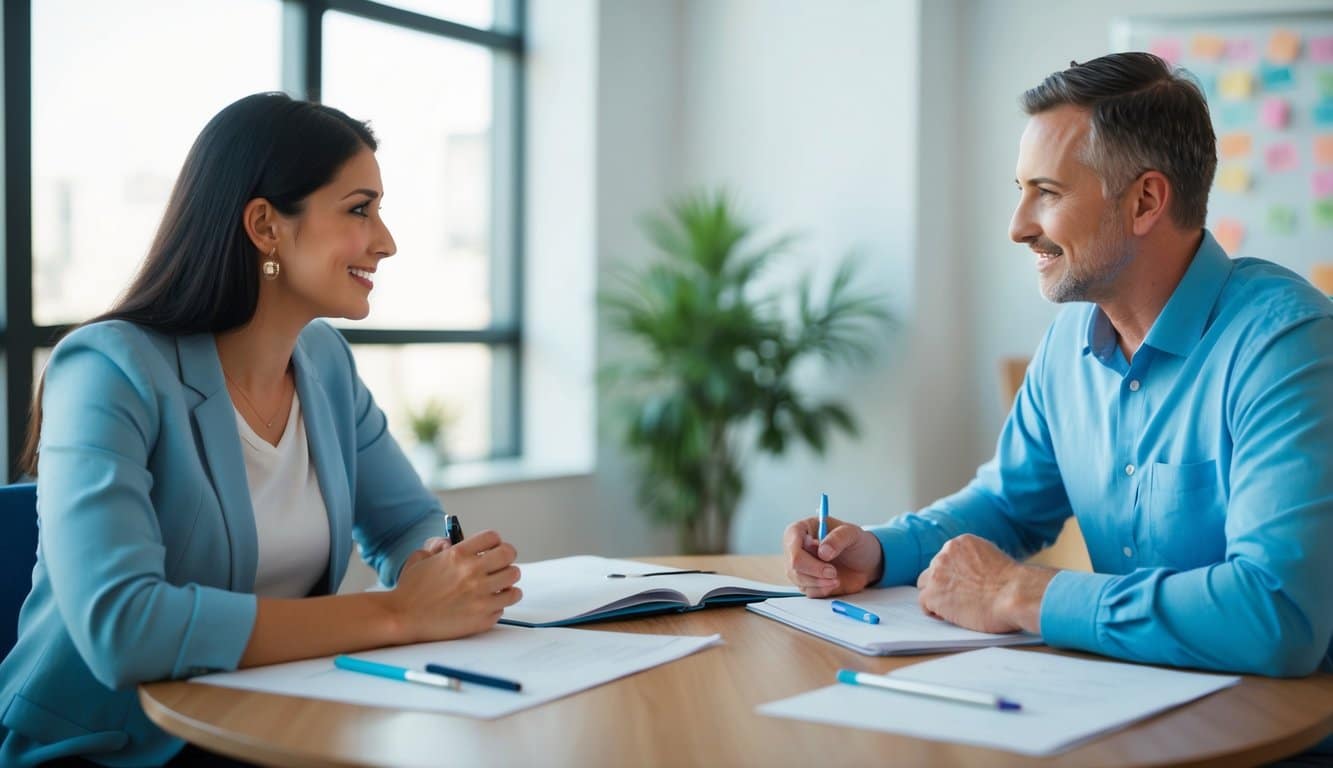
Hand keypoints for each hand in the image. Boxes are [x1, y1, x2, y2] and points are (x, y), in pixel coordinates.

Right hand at [387, 529, 521, 641]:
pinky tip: (486, 604)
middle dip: (506, 559)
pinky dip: (498, 605)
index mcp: (458, 555)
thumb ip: (438, 545)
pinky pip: (503, 606)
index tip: (492, 550)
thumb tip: (450, 542)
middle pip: (509, 556)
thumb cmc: (410, 589)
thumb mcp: (420, 557)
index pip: (493, 537)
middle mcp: (473, 573)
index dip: (494, 542)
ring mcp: (480, 597)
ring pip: (514, 583)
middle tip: (499, 567)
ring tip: (497, 587)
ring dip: (507, 583)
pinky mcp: (483, 618)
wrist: (402, 618)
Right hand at [783, 515, 883, 597]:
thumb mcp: (852, 533)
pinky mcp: (808, 583)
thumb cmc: (855, 542)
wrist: (866, 562)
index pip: (792, 538)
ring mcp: (801, 567)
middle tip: (833, 572)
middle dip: (814, 570)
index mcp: (803, 529)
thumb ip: (838, 538)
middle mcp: (797, 548)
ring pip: (798, 579)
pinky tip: (834, 583)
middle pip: (793, 563)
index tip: (824, 556)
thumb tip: (823, 551)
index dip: (805, 549)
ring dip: (819, 582)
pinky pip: (807, 590)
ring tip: (836, 577)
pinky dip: (822, 590)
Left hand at [916, 534, 1053, 633]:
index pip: (947, 558)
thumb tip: (971, 575)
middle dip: (944, 584)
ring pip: (926, 585)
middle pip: (933, 571)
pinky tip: (951, 616)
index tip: (965, 586)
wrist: (1015, 595)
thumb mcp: (994, 559)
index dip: (955, 574)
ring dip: (937, 597)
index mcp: (961, 542)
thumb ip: (976, 562)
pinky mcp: (932, 594)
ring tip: (956, 609)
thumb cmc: (1014, 584)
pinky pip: (924, 603)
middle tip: (960, 599)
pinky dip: (935, 611)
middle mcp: (945, 554)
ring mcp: (936, 573)